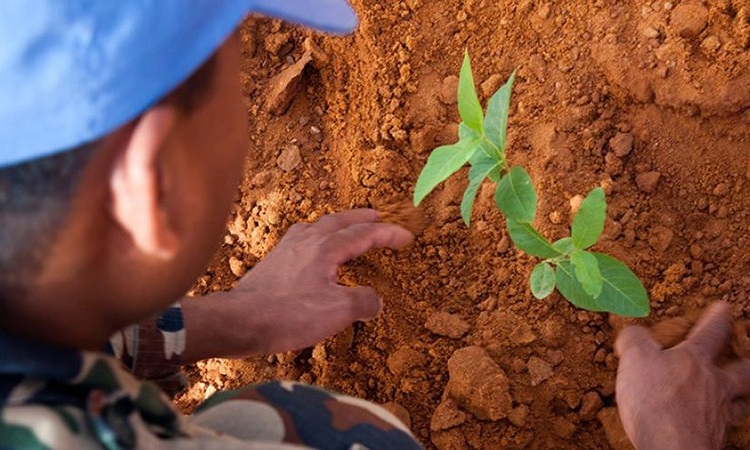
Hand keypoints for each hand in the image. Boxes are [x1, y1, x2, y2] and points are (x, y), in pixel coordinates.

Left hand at [182, 209, 412, 359]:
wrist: (240, 320)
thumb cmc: (288, 314)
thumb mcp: (337, 312)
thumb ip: (362, 302)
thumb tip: (375, 300)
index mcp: (326, 248)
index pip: (364, 234)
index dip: (388, 234)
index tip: (406, 236)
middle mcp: (306, 240)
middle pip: (340, 221)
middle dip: (362, 218)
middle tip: (378, 216)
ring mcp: (287, 248)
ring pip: (318, 226)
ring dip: (338, 224)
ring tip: (347, 228)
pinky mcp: (273, 261)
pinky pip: (302, 238)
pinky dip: (317, 236)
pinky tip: (312, 249)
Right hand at [615, 302, 749, 448]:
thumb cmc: (656, 401)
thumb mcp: (635, 359)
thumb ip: (634, 340)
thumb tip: (632, 331)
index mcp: (696, 359)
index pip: (711, 331)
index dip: (717, 317)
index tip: (724, 306)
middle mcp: (714, 385)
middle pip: (742, 370)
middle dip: (745, 362)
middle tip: (746, 358)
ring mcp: (717, 414)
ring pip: (736, 401)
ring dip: (735, 396)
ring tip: (732, 395)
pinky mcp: (712, 439)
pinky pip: (720, 426)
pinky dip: (715, 422)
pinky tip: (707, 423)